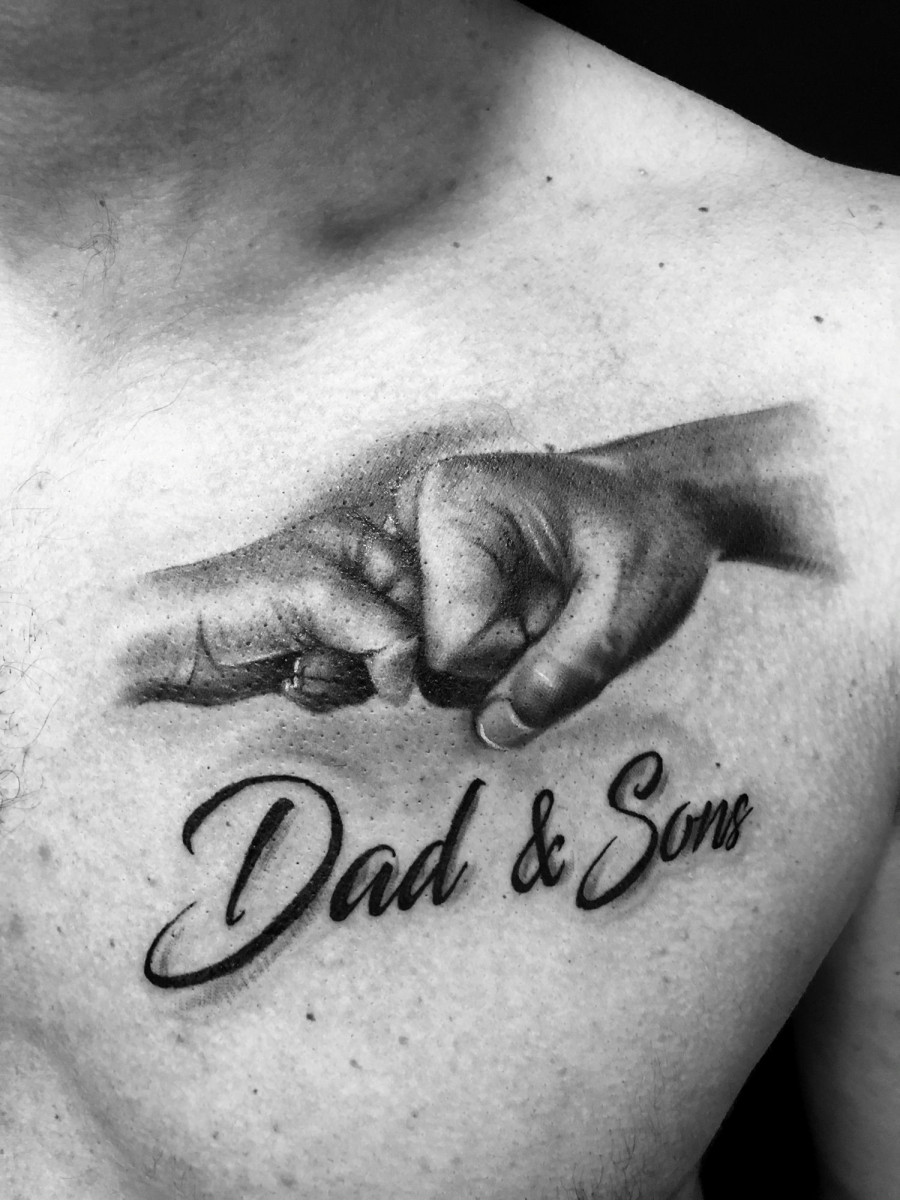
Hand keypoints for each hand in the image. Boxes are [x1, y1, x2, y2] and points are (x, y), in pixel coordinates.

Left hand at [120, 513, 419, 710]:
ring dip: (339, 677)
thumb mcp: (322, 598)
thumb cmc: (237, 602)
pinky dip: (323, 691)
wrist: (171, 645)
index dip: (404, 630)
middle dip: (365, 655)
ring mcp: (333, 623)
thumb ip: (386, 632)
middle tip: (320, 648)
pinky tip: (288, 676)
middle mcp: (351, 577)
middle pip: (401, 635)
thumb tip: (406, 684)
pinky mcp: (316, 659)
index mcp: (358, 540)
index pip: (419, 590)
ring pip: (377, 667)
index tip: (380, 653)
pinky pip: (351, 688)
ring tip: (296, 661)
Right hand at [396, 452, 716, 747]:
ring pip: (428, 655)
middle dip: (497, 654)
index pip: (452, 645)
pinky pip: (433, 643)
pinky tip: (516, 602)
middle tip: (554, 605)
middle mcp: (413, 515)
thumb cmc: (647, 535)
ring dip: (491, 651)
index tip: (561, 609)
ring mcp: (410, 542)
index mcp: (453, 503)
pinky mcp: (419, 565)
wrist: (655, 501)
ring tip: (539, 600)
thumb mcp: (629, 606)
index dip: (514, 652)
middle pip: (429, 652)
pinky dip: (481, 642)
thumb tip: (495, 729)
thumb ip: (567, 671)